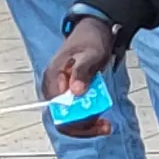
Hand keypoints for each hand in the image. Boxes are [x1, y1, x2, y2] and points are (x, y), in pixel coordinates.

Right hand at [40, 16, 121, 136]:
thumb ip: (82, 71)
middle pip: (62, 118)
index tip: (97, 119)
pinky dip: (87, 117)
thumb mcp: (90, 54)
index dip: (76, 119)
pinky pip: (74, 112)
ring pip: (68, 118)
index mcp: (53, 77)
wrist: (93, 32)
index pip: (58, 109)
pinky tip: (100, 117)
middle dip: (84, 125)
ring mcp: (59, 92)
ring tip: (106, 123)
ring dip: (87, 124)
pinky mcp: (68, 94)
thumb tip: (75, 92)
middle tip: (106, 125)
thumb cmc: (91, 41)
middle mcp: (52, 87)